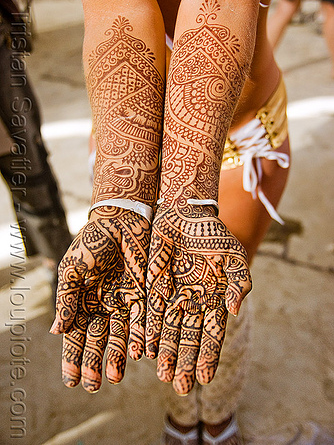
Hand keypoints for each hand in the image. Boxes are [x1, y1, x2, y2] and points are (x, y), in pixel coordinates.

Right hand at [50, 206, 149, 391]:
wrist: (121, 220)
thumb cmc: (92, 242)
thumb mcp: (73, 269)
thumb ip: (66, 298)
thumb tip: (56, 332)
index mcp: (81, 302)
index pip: (75, 336)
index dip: (73, 358)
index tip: (71, 381)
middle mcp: (102, 307)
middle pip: (97, 341)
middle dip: (94, 363)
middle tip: (93, 386)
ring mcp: (123, 303)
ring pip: (120, 336)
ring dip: (117, 356)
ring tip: (115, 376)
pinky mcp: (143, 295)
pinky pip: (142, 320)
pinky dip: (139, 337)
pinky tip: (138, 353)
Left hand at [145, 204, 251, 394]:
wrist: (185, 212)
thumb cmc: (213, 234)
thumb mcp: (233, 257)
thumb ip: (239, 283)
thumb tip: (234, 310)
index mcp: (213, 299)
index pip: (211, 334)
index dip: (207, 355)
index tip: (203, 378)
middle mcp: (192, 303)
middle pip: (188, 338)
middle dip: (184, 361)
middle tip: (179, 385)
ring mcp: (172, 297)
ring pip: (168, 330)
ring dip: (165, 352)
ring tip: (163, 373)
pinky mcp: (153, 286)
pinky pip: (150, 312)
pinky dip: (148, 330)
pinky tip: (145, 349)